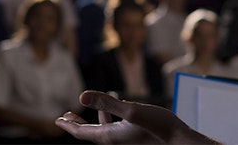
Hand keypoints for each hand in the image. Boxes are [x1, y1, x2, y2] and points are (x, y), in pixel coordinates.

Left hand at [55, 90, 220, 143]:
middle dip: (75, 125)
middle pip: (89, 133)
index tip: (58, 120)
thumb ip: (107, 102)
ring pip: (101, 130)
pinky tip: (112, 112)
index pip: (82, 132)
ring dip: (90, 121)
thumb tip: (81, 97)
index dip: (69, 125)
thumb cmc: (159, 127)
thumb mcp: (132, 110)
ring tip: (81, 114)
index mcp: (110, 136)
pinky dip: (106, 119)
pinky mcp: (133, 137)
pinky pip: (114, 128)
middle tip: (63, 118)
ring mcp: (124, 140)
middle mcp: (115, 140)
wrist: (179, 141)